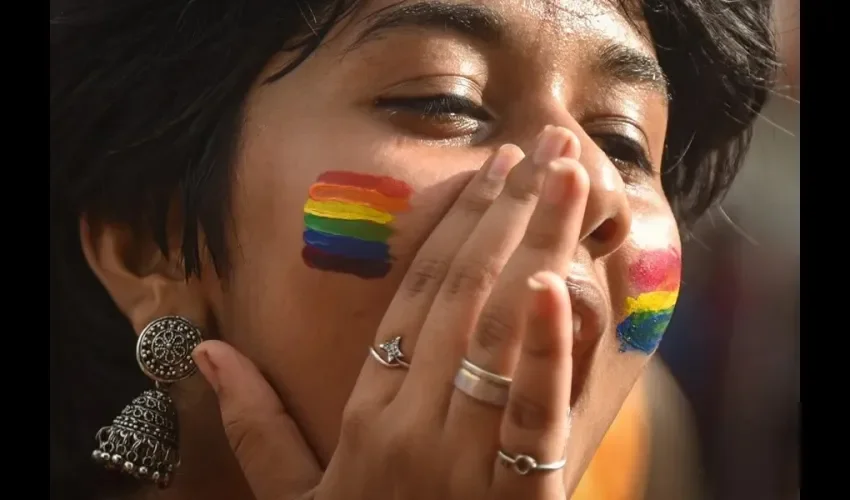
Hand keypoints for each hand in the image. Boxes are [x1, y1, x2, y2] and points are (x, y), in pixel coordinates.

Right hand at [193, 125, 590, 499]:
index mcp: (366, 413)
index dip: (453, 228)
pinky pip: (528, 413)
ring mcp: (460, 457)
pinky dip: (546, 348)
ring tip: (569, 177)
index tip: (490, 172)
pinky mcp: (514, 496)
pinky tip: (560, 284)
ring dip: (537, 247)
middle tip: (542, 144)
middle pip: (462, 295)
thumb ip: (253, 425)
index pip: (415, 298)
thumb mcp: (293, 499)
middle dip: (505, 211)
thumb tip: (208, 354)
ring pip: (500, 335)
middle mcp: (410, 421)